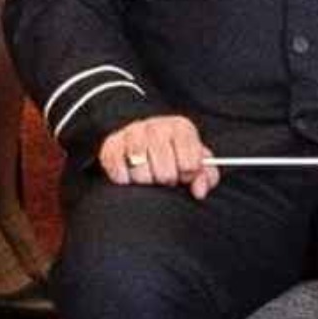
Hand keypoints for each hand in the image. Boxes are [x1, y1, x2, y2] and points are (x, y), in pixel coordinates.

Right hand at [100, 112, 214, 195]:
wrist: (142, 136)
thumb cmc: (174, 153)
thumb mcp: (195, 160)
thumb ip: (206, 176)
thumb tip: (199, 191)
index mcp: (180, 128)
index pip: (190, 163)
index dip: (188, 174)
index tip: (184, 172)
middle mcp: (155, 126)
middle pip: (165, 172)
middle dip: (167, 180)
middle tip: (166, 176)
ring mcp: (131, 134)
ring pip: (141, 174)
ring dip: (147, 181)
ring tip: (150, 175)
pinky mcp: (111, 146)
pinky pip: (119, 173)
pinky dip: (125, 180)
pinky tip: (132, 174)